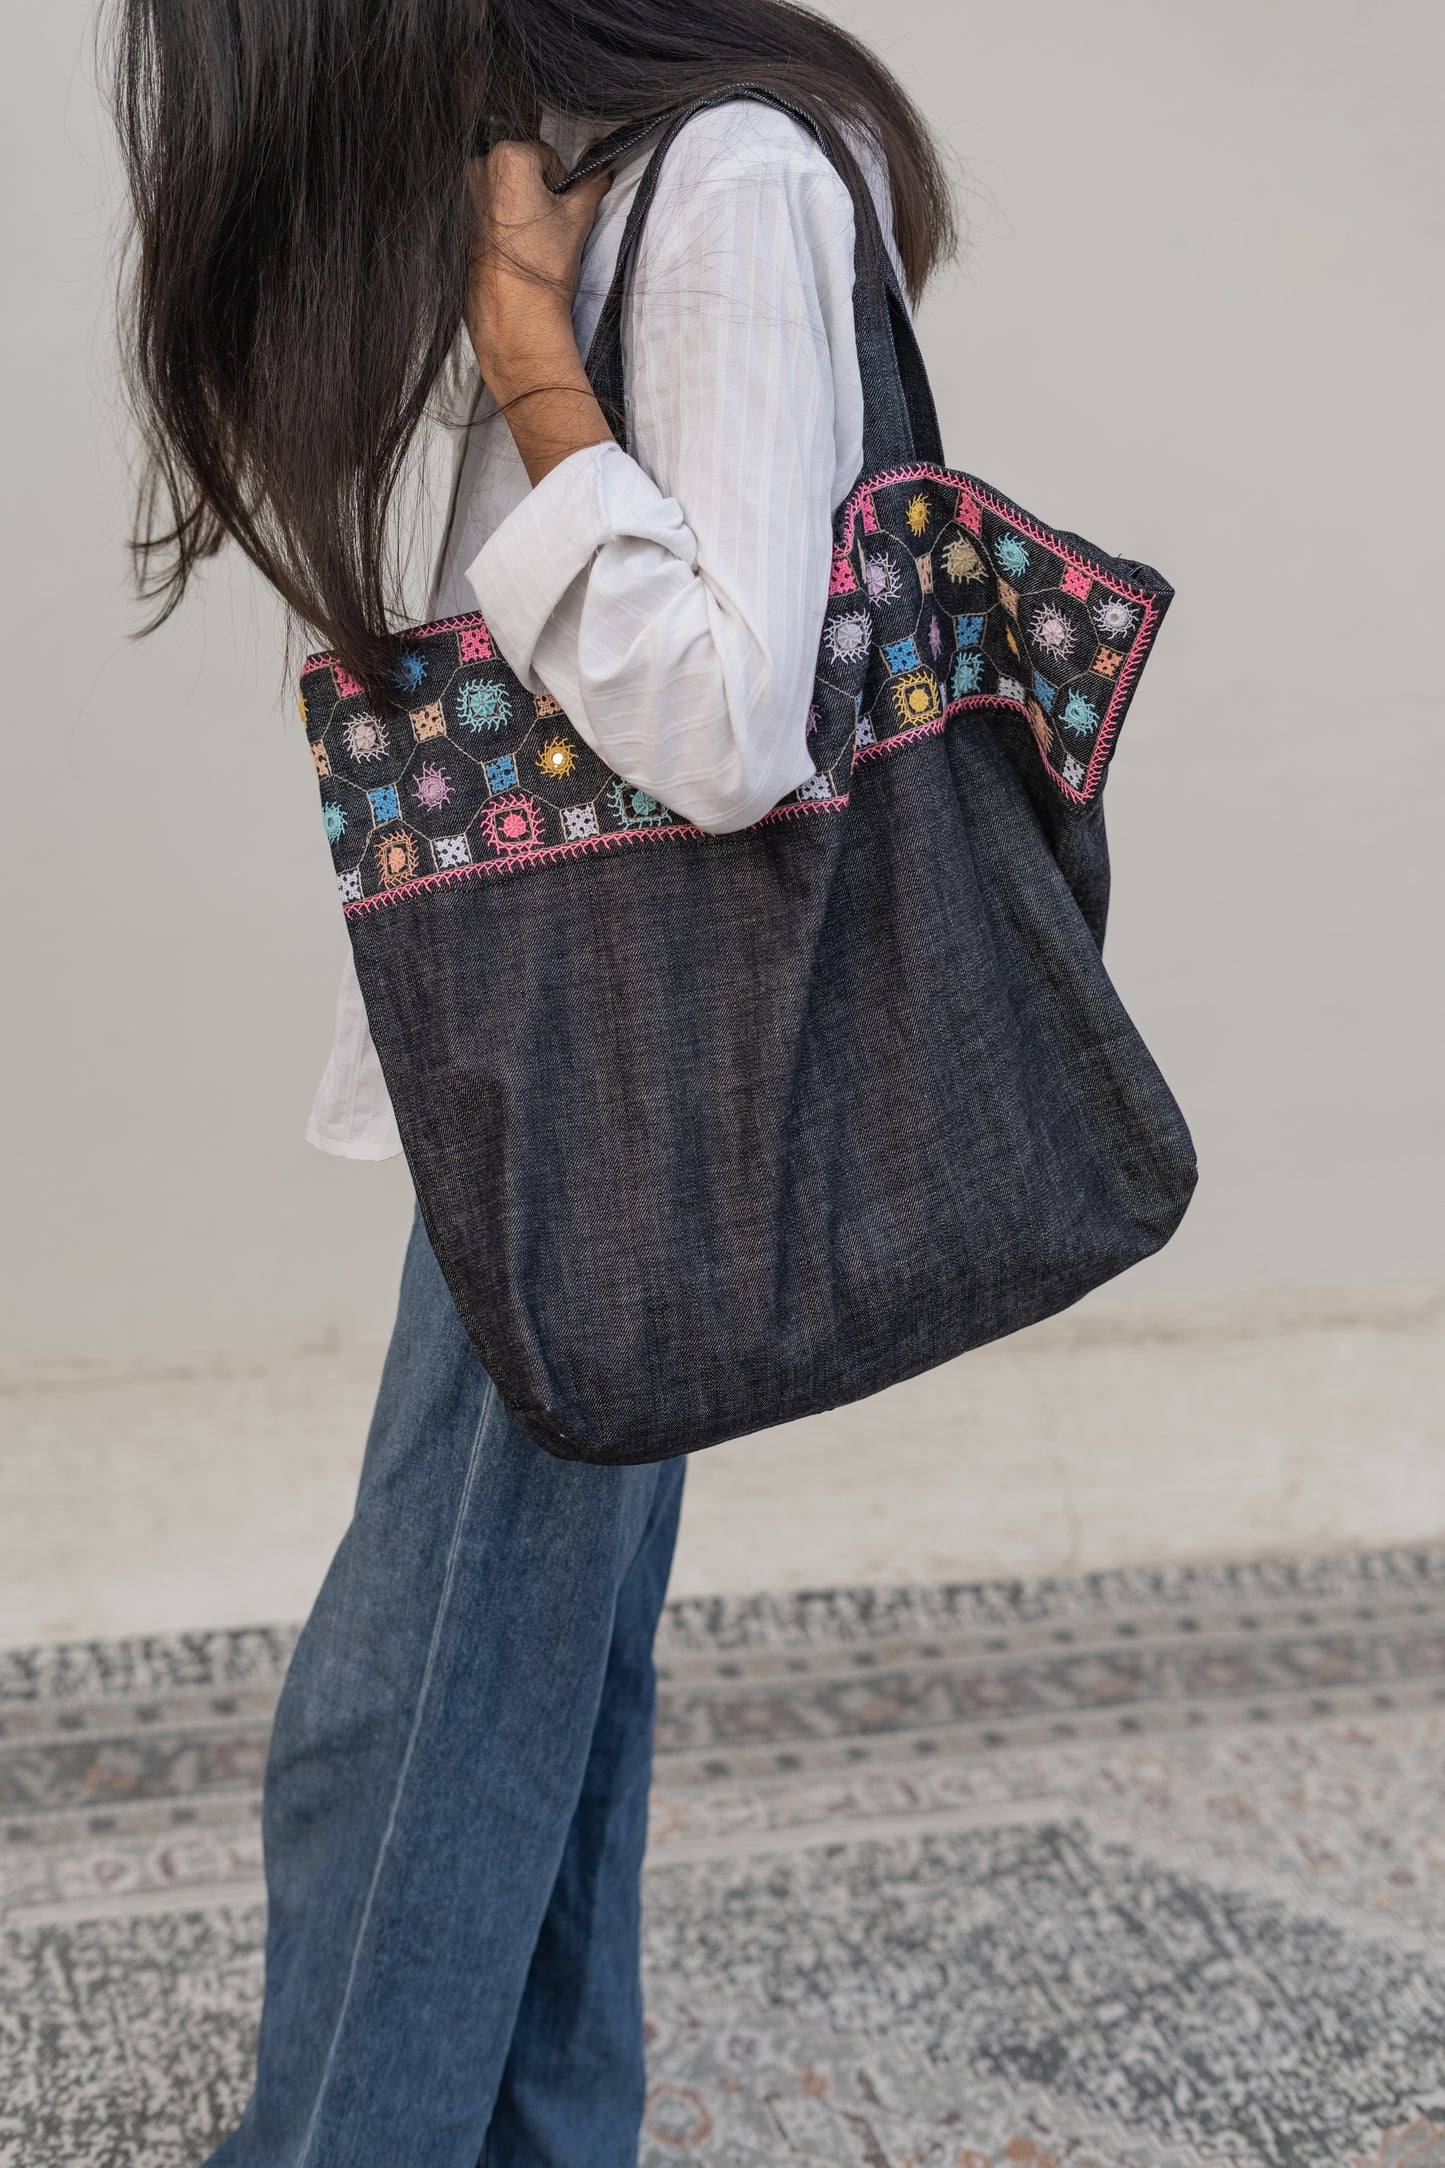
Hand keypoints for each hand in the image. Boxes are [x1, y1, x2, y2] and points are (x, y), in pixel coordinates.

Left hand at [466, 141, 612, 416]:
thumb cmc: (545, 267)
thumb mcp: (578, 217)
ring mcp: (463, 199)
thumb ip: (592, 180)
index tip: (561, 212)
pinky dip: (503, 227)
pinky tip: (515, 253)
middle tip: (548, 229)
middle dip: (538, 194)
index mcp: (506, 158)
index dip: (560, 183)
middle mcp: (476, 171)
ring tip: (532, 244)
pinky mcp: (458, 227)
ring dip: (522, 210)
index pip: (545, 154)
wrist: (517, 320)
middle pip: (521, 170)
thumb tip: (604, 161)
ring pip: (505, 192)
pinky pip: (488, 214)